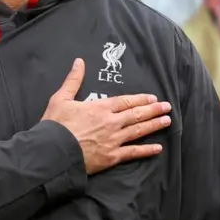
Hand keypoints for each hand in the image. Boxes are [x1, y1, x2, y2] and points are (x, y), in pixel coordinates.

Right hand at [42, 58, 170, 173]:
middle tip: (167, 107)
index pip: (125, 101)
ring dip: (154, 125)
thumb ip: (73, 80)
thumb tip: (79, 61)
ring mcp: (113, 140)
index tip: (152, 97)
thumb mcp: (61, 98)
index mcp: (100, 108)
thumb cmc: (55, 125)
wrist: (52, 151)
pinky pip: (133, 152)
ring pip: (138, 131)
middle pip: (136, 114)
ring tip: (167, 121)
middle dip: (153, 110)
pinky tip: (158, 148)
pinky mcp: (111, 157)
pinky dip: (146, 150)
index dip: (139, 99)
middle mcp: (111, 123)